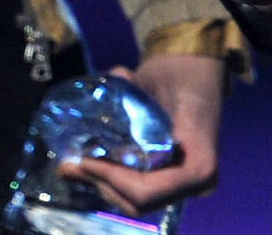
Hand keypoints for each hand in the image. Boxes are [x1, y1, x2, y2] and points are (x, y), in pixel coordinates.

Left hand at [56, 53, 224, 216]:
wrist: (201, 69)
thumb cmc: (184, 72)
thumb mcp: (156, 78)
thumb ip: (129, 87)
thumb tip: (103, 85)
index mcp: (198, 164)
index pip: (145, 190)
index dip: (111, 178)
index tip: (85, 160)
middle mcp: (195, 183)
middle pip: (137, 201)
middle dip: (101, 183)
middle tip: (70, 165)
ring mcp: (184, 185)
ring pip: (135, 201)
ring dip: (103, 185)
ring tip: (74, 166)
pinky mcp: (172, 180)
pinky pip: (139, 192)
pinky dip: (114, 182)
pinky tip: (93, 166)